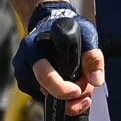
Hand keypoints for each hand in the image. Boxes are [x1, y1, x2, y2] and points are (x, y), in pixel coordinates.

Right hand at [13, 0, 104, 115]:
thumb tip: (96, 80)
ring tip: (79, 82)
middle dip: (70, 96)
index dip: (62, 89)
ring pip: (47, 96)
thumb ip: (93, 57)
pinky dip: (60, 94)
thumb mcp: (85, 35)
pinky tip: (68, 83)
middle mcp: (24, 62)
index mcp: (33, 48)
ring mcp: (24, 74)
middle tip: (85, 89)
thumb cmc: (67, 27)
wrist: (49, 23)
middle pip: (47, 91)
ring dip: (67, 96)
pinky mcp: (27, 82)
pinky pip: (45, 96)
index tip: (78, 91)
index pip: (45, 75)